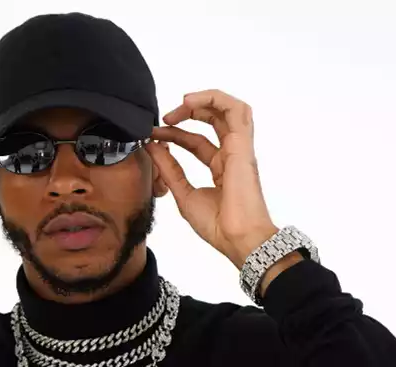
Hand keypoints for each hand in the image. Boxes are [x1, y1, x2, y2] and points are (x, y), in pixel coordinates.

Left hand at [145, 89, 278, 269]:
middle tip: (165, 119)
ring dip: (204, 100)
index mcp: (220, 168)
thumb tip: (153, 147)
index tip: (154, 136)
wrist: (236, 237)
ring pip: (228, 109)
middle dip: (188, 112)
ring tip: (182, 103)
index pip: (196, 141)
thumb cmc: (217, 225)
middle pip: (213, 120)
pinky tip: (192, 102)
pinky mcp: (243, 145)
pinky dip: (215, 99)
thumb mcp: (183, 194)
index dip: (174, 135)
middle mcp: (231, 155)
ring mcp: (239, 148)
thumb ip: (169, 170)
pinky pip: (236, 110)